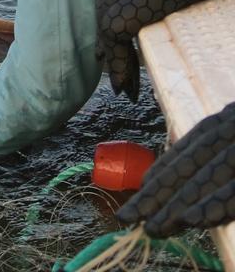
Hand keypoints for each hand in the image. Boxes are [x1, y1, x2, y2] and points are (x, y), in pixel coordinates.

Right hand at [96, 0, 234, 100]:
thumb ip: (136, 10)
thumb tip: (110, 32)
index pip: (110, 23)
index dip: (116, 57)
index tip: (122, 86)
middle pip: (107, 22)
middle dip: (114, 57)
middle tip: (122, 90)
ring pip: (111, 17)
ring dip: (116, 47)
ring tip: (120, 75)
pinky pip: (121, 10)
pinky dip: (122, 32)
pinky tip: (123, 44)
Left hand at [117, 102, 234, 236]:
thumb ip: (215, 154)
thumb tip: (184, 173)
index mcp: (220, 125)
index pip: (182, 152)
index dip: (158, 173)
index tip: (137, 193)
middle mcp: (227, 129)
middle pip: (185, 166)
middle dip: (155, 195)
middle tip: (127, 218)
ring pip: (205, 178)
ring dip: (177, 205)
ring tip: (152, 228)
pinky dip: (215, 205)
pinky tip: (191, 220)